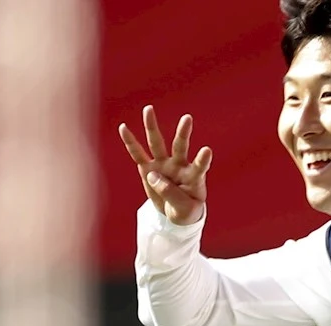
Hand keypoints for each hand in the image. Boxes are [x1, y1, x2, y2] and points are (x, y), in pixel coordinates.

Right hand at [119, 105, 213, 225]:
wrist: (175, 212)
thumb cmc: (186, 210)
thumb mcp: (184, 210)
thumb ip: (171, 194)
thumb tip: (153, 176)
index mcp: (193, 177)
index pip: (200, 167)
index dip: (202, 160)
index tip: (207, 151)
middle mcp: (179, 166)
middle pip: (180, 146)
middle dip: (183, 133)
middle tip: (187, 118)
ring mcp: (163, 165)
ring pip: (157, 143)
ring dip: (152, 127)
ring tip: (148, 109)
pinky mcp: (148, 168)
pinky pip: (137, 153)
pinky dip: (130, 141)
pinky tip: (123, 128)